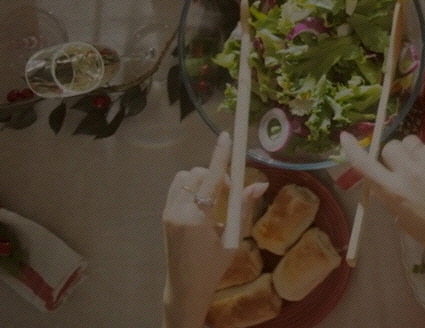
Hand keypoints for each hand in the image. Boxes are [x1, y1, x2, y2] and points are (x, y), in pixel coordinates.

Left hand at [162, 132, 266, 327]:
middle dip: (214, 175)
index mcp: (196, 219)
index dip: (220, 157)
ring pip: (183, 178)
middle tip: (228, 192)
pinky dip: (191, 188)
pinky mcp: (165, 215)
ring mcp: (168, 212)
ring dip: (201, 180)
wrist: (185, 286)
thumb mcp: (233, 239)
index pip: (210, 178)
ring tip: (214, 199)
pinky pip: (177, 188)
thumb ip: (243, 209)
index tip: (226, 137)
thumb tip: (259, 185)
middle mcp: (177, 211)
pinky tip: (203, 205)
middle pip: (196, 174)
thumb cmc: (212, 267)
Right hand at [340, 134, 424, 327]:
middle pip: (391, 147)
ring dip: (418, 152)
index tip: (341, 135)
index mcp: (393, 195)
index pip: (364, 166)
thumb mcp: (408, 222)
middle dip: (397, 154)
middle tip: (409, 171)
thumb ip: (396, 198)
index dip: (350, 151)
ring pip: (413, 141)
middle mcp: (408, 175)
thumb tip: (388, 180)